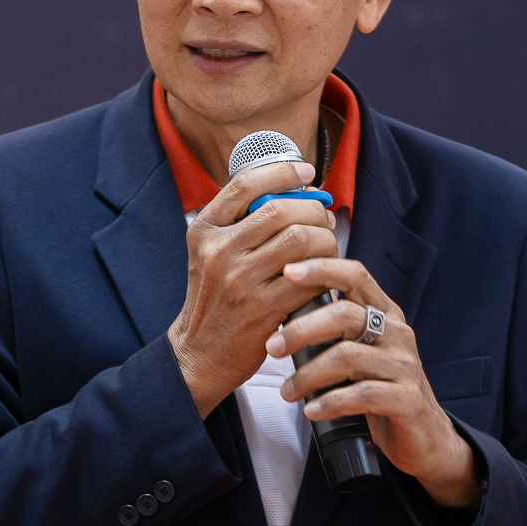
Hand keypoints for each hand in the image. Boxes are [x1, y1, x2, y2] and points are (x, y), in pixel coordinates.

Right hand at [169, 161, 339, 417]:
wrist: (198, 354)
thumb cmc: (215, 300)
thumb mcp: (210, 254)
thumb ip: (239, 224)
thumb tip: (293, 192)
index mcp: (204, 230)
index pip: (245, 184)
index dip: (282, 171)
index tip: (307, 171)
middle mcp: (218, 250)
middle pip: (280, 210)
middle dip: (313, 210)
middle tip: (325, 218)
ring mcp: (239, 280)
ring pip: (300, 241)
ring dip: (325, 240)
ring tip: (328, 246)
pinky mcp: (262, 309)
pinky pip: (308, 278)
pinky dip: (325, 273)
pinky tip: (325, 275)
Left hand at [265, 258, 481, 509]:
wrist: (423, 438)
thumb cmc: (380, 390)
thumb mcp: (360, 353)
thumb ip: (335, 331)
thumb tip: (282, 314)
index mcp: (385, 314)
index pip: (356, 276)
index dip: (322, 269)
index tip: (287, 271)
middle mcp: (398, 333)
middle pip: (345, 315)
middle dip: (301, 330)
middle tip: (272, 347)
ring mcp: (405, 365)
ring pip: (348, 357)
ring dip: (308, 375)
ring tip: (287, 392)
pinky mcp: (407, 398)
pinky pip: (363, 394)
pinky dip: (331, 402)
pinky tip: (312, 411)